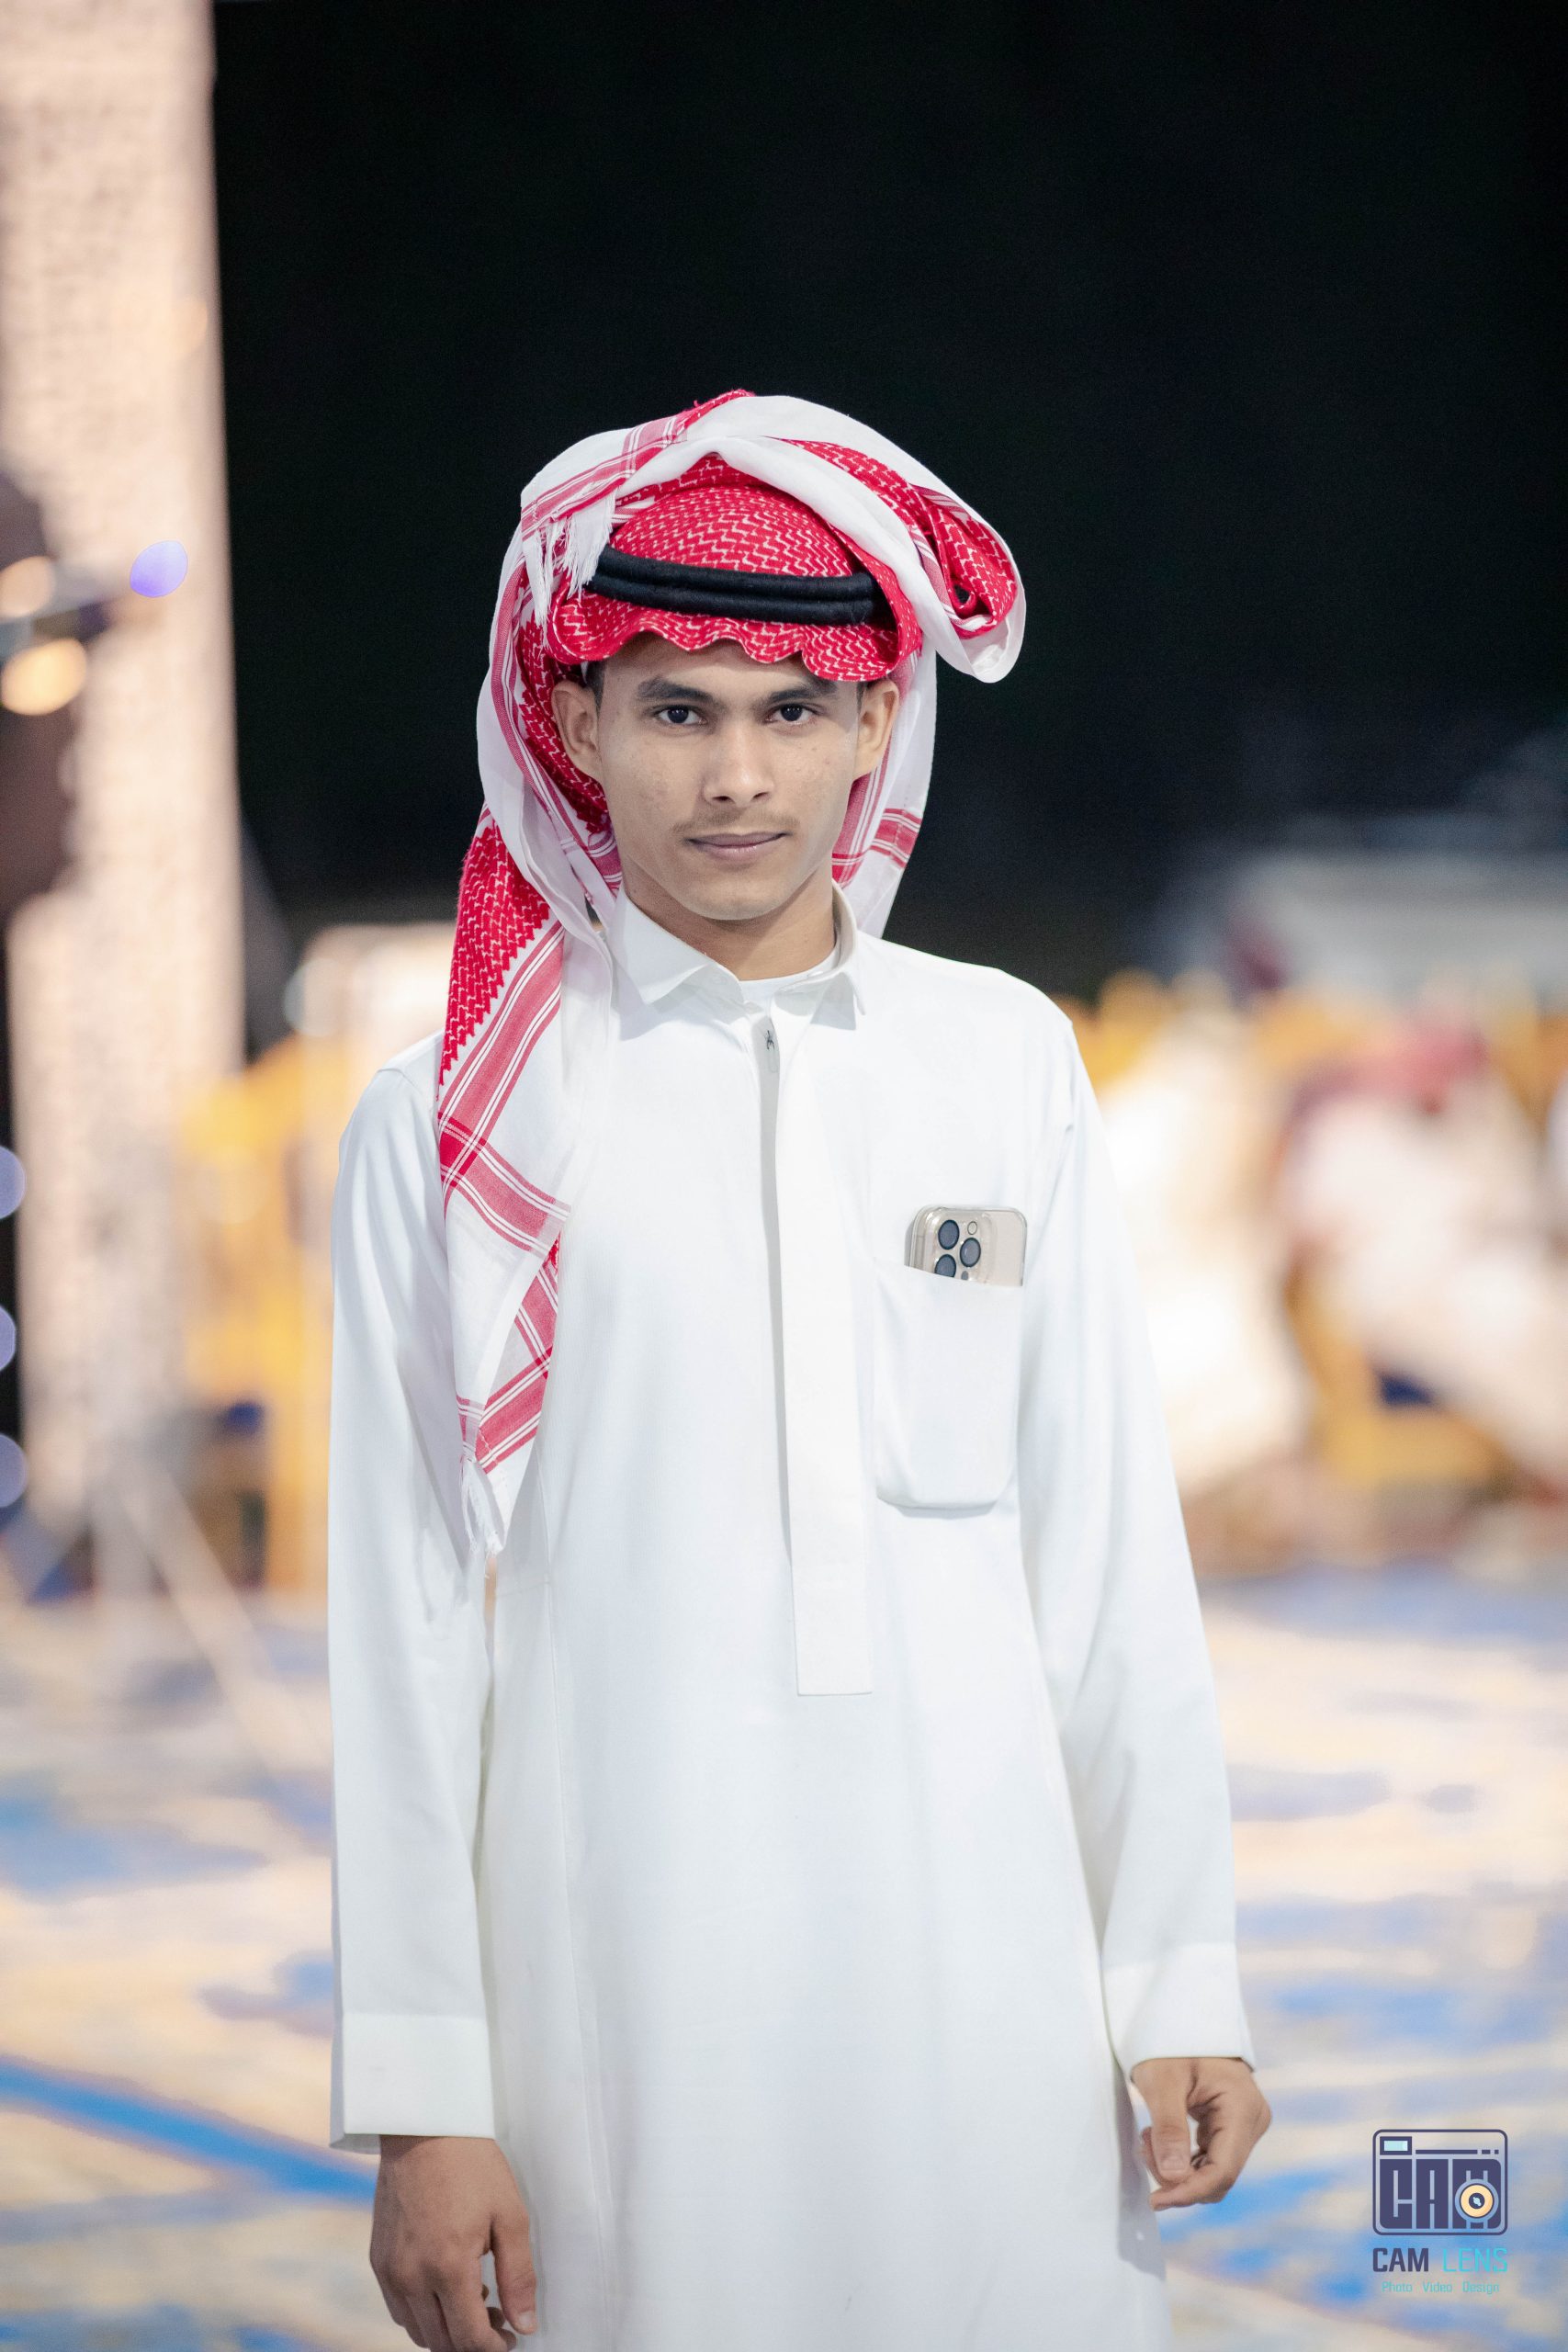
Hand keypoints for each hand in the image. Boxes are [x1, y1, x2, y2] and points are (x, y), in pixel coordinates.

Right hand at [371, 2135, 537, 2348]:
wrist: (425, 2127)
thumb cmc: (472, 2165)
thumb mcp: (509, 2216)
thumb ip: (518, 2276)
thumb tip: (525, 2325)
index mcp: (447, 2266)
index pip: (468, 2338)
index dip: (493, 2349)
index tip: (511, 2340)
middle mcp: (411, 2276)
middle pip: (441, 2342)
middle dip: (473, 2341)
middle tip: (499, 2319)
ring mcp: (390, 2270)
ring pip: (418, 2331)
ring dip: (447, 2330)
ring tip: (476, 2301)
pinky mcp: (378, 2260)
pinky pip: (399, 2309)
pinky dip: (423, 2313)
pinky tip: (446, 2287)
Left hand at [1128, 2055, 1270, 2209]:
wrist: (1178, 2017)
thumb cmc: (1170, 2041)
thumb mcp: (1162, 2081)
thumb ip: (1169, 2129)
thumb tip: (1173, 2178)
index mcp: (1243, 2108)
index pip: (1222, 2171)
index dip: (1189, 2192)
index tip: (1155, 2200)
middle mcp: (1252, 2120)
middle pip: (1219, 2176)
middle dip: (1178, 2176)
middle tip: (1144, 2147)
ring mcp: (1245, 2125)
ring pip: (1214, 2172)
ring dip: (1178, 2168)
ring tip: (1149, 2138)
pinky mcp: (1233, 2127)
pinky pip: (1211, 2159)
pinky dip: (1183, 2159)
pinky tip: (1160, 2139)